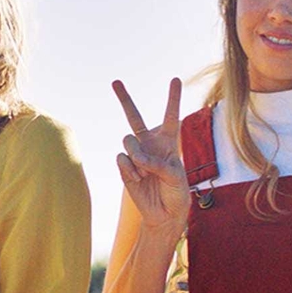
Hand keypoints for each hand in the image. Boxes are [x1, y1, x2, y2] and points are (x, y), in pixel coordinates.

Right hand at [113, 78, 188, 228]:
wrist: (163, 214)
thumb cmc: (176, 193)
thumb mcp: (175, 177)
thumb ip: (157, 163)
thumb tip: (134, 158)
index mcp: (168, 142)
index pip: (170, 116)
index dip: (172, 98)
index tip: (174, 79)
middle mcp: (150, 144)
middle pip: (134, 117)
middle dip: (124, 99)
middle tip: (115, 81)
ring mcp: (135, 155)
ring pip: (127, 141)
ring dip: (136, 156)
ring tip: (145, 172)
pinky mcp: (124, 167)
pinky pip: (122, 159)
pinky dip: (130, 170)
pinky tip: (139, 179)